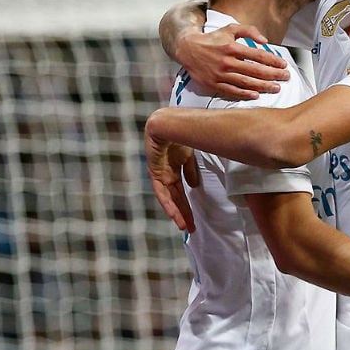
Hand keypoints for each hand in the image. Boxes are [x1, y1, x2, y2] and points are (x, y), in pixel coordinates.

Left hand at [145, 115, 199, 231]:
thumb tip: (194, 185)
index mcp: (174, 168)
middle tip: (190, 227)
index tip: (193, 219)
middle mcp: (165, 173)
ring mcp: (159, 173)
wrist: (170, 122)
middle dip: (183, 213)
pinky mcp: (155, 172)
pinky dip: (167, 203)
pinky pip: (161, 191)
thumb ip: (190, 170)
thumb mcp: (190, 155)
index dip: (186, 205)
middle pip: (175, 197)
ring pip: (168, 198)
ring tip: (183, 226)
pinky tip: (173, 214)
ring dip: (176, 212)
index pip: (180, 191)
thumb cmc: (182, 133)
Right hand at [176, 23, 289, 100]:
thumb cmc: (212, 39)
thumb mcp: (230, 28)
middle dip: (273, 75)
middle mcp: (227, 61)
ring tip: (276, 88)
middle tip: (285, 77)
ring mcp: (220, 74)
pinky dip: (244, 94)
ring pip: (245, 82)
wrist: (187, 49)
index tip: (283, 65)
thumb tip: (265, 41)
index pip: (258, 56)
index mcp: (232, 47)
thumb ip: (249, 31)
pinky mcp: (213, 84)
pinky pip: (231, 91)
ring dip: (263, 86)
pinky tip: (256, 95)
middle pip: (255, 71)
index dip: (273, 61)